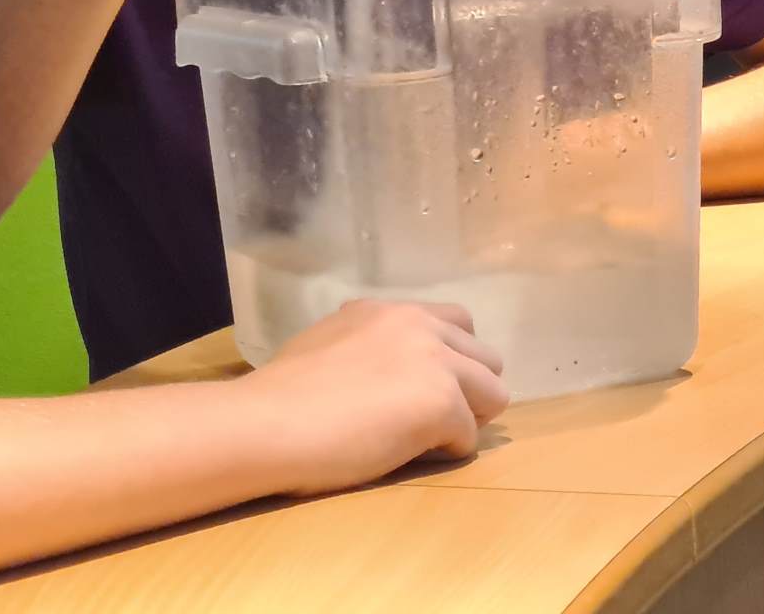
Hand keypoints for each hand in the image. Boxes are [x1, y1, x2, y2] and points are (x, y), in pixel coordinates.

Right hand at [240, 299, 508, 496]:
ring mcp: (434, 361)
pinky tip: (409, 453)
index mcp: (385, 309)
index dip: (449, 358)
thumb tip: (379, 366)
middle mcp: (417, 323)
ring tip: (428, 437)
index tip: (423, 385)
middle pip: (486, 356)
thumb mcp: (327, 342)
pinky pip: (470, 436)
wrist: (269, 422)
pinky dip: (446, 450)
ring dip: (468, 417)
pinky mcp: (442, 402)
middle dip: (468, 387)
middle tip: (432, 417)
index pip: (455, 321)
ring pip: (494, 393)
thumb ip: (364, 343)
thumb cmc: (284, 395)